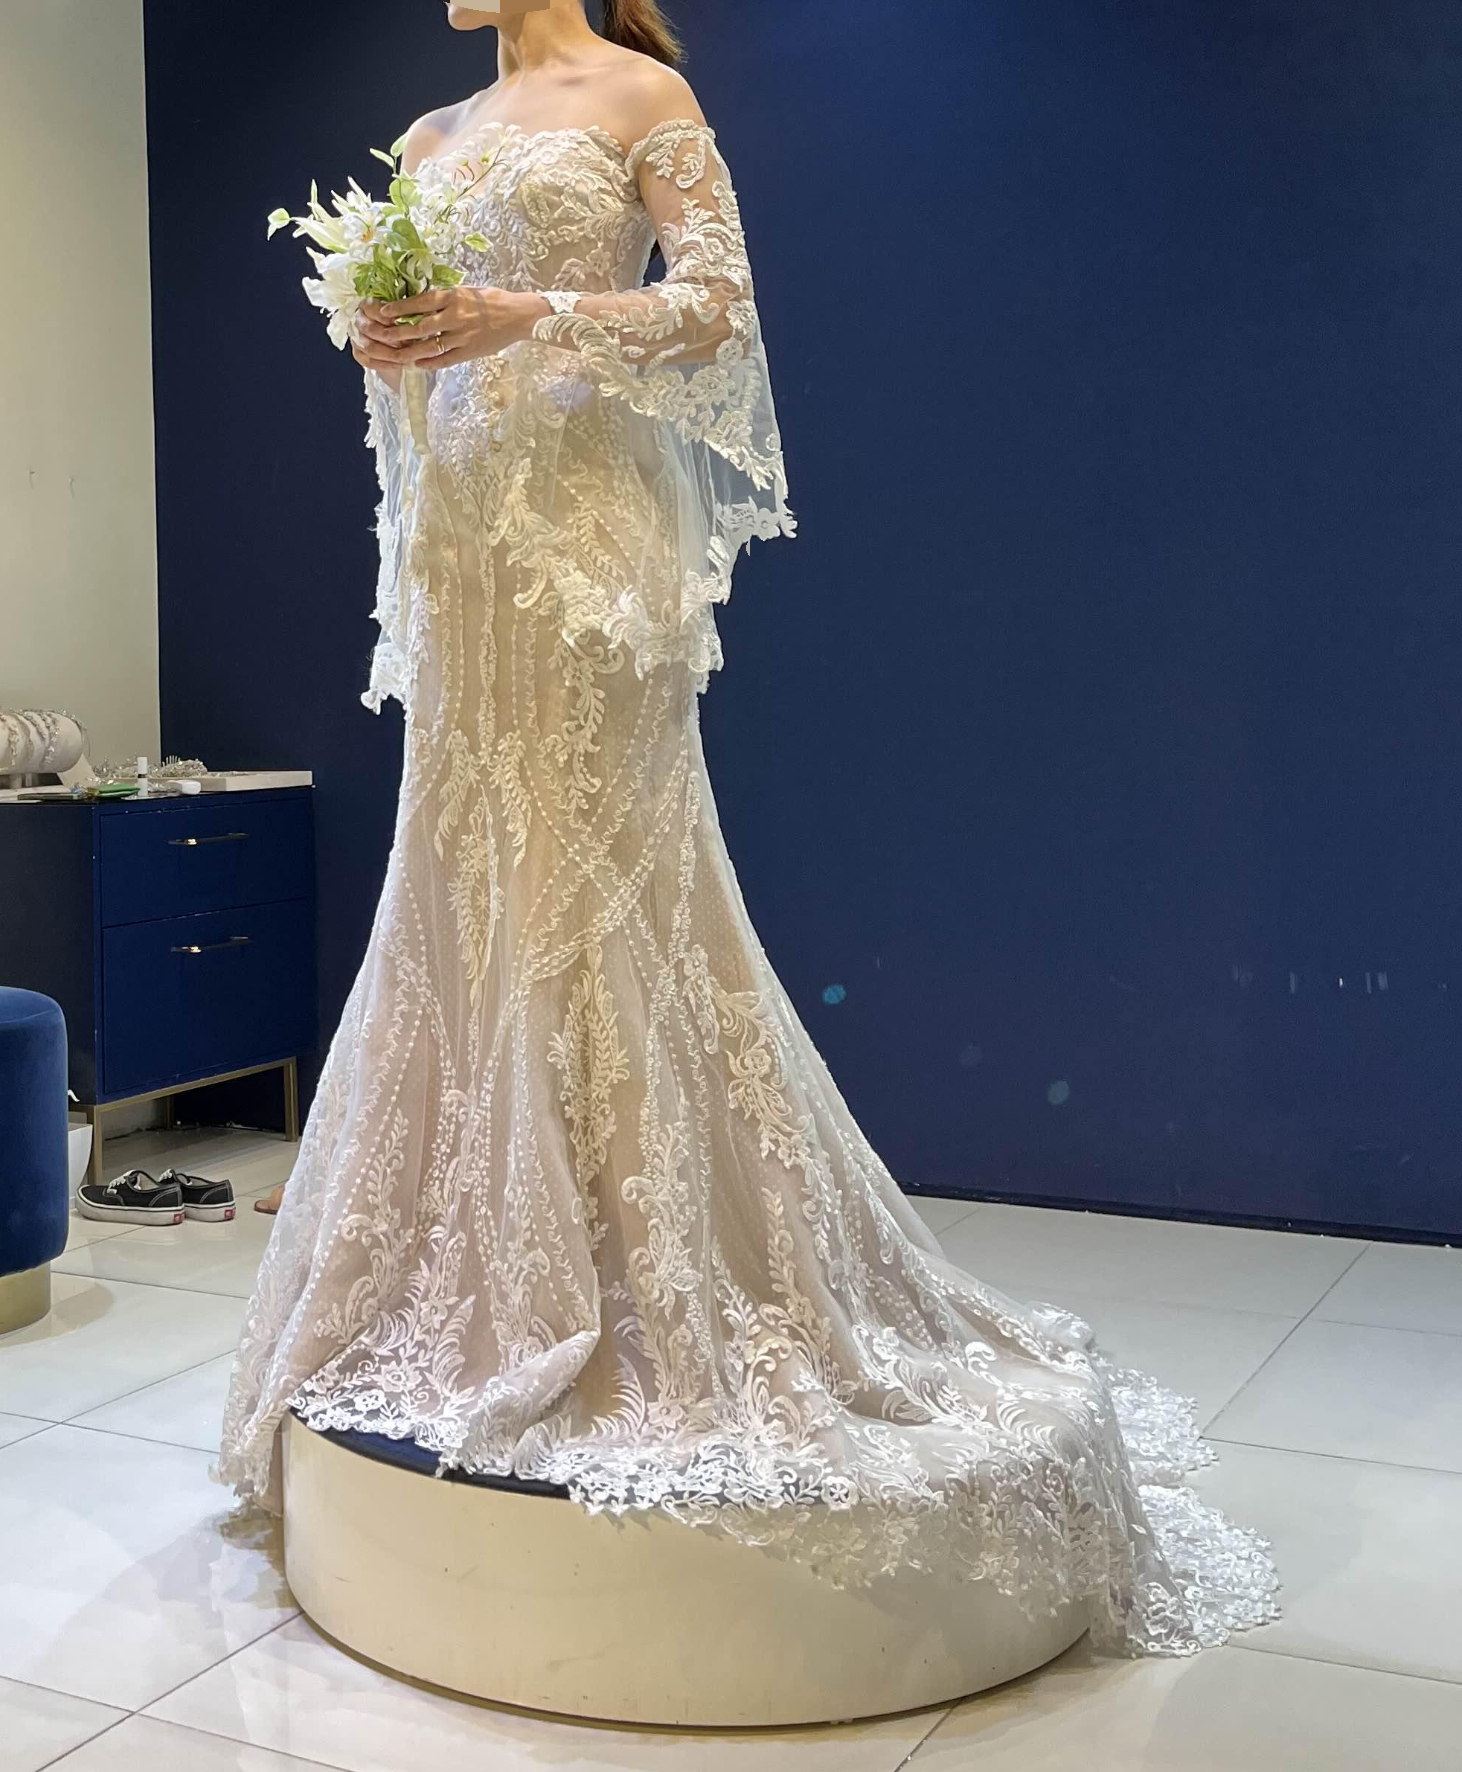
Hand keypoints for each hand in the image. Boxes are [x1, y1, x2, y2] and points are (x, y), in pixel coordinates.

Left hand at [354, 287, 547, 370]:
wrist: (519, 316)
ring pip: (429, 346)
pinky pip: (445, 360)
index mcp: (453, 297)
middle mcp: (455, 317)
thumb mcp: (467, 291)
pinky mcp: (469, 352)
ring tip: (394, 354)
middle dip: (397, 332)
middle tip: (380, 336)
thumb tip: (421, 303)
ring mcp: (461, 337)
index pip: (420, 302)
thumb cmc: (492, 300)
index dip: (399, 307)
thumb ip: (446, 298)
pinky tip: (417, 364)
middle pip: (419, 326)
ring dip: (409, 351)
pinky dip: (430, 363)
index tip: (383, 311)